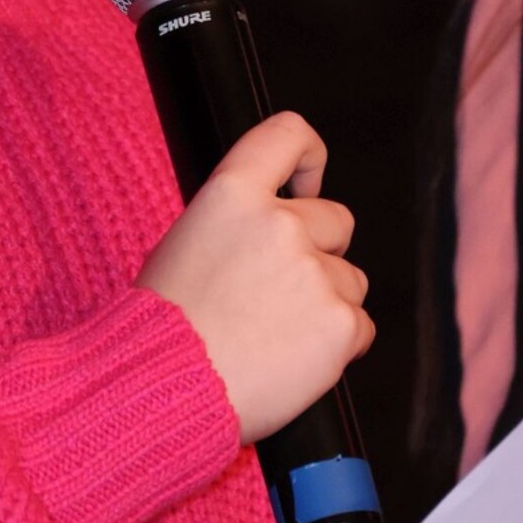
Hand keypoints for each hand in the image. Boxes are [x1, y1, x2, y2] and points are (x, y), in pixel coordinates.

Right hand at [136, 111, 372, 444]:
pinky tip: (292, 359)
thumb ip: (237, 221)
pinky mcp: (340, 323)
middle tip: (276, 294)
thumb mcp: (183, 243)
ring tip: (277, 335)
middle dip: (318, 253)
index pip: (287, 135)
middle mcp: (280, 224)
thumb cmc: (162, 325)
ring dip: (326, 303)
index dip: (309, 156)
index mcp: (233, 195)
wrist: (165, 388)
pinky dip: (336, 346)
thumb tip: (270, 224)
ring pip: (351, 279)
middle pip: (336, 220)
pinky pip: (360, 326)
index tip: (308, 184)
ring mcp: (315, 273)